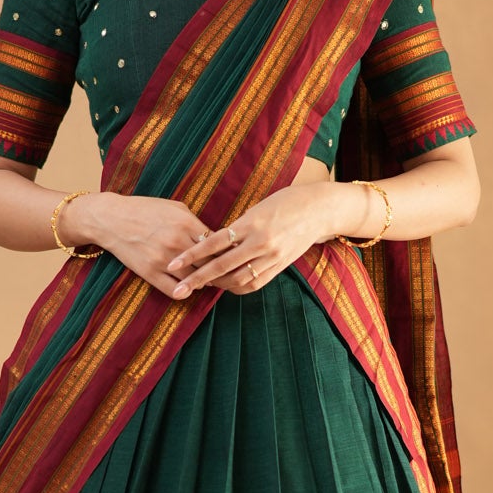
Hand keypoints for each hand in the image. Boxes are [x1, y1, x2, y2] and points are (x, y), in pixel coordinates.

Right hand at [84, 193, 215, 299]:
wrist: (111, 219)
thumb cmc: (145, 210)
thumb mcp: (175, 207)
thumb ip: (196, 222)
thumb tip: (215, 237)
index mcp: (185, 223)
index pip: (218, 244)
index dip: (226, 252)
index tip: (230, 256)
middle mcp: (176, 242)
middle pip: (210, 263)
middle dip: (220, 269)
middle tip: (227, 273)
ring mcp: (163, 260)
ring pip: (195, 280)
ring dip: (204, 282)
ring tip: (209, 281)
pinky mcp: (150, 273)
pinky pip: (175, 291)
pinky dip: (185, 292)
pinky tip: (188, 287)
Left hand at [165, 185, 332, 298]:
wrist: (319, 210)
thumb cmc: (285, 202)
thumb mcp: (257, 209)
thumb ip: (237, 228)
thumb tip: (214, 243)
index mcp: (251, 223)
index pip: (213, 242)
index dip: (192, 255)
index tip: (173, 263)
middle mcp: (261, 242)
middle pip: (222, 266)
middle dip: (197, 279)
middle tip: (179, 290)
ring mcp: (272, 256)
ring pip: (237, 279)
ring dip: (217, 284)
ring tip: (201, 284)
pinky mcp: (280, 266)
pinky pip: (254, 283)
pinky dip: (237, 286)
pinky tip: (225, 285)